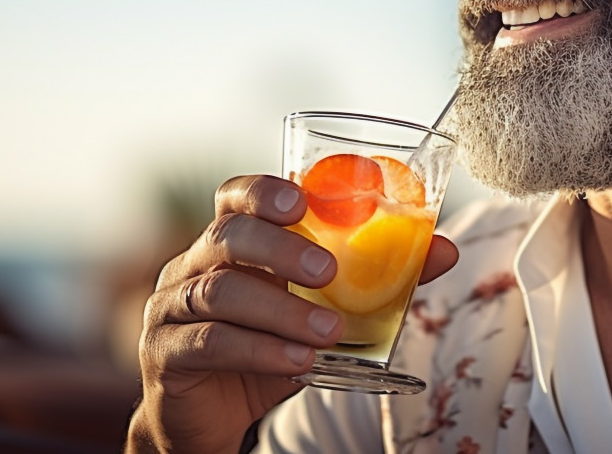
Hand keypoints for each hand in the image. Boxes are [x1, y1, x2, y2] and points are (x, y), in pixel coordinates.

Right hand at [126, 174, 457, 453]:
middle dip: (281, 249)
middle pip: (227, 235)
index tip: (301, 201)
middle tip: (329, 272)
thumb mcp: (319, 313)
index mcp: (229, 243)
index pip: (235, 197)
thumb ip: (376, 280)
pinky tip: (298, 362)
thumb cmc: (266, 349)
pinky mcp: (167, 353)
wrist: (210, 419)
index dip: (263, 191)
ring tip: (329, 332)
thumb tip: (444, 249)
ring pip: (219, 292)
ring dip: (281, 310)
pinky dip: (260, 350)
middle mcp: (193, 265)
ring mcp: (172, 307)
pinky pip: (210, 342)